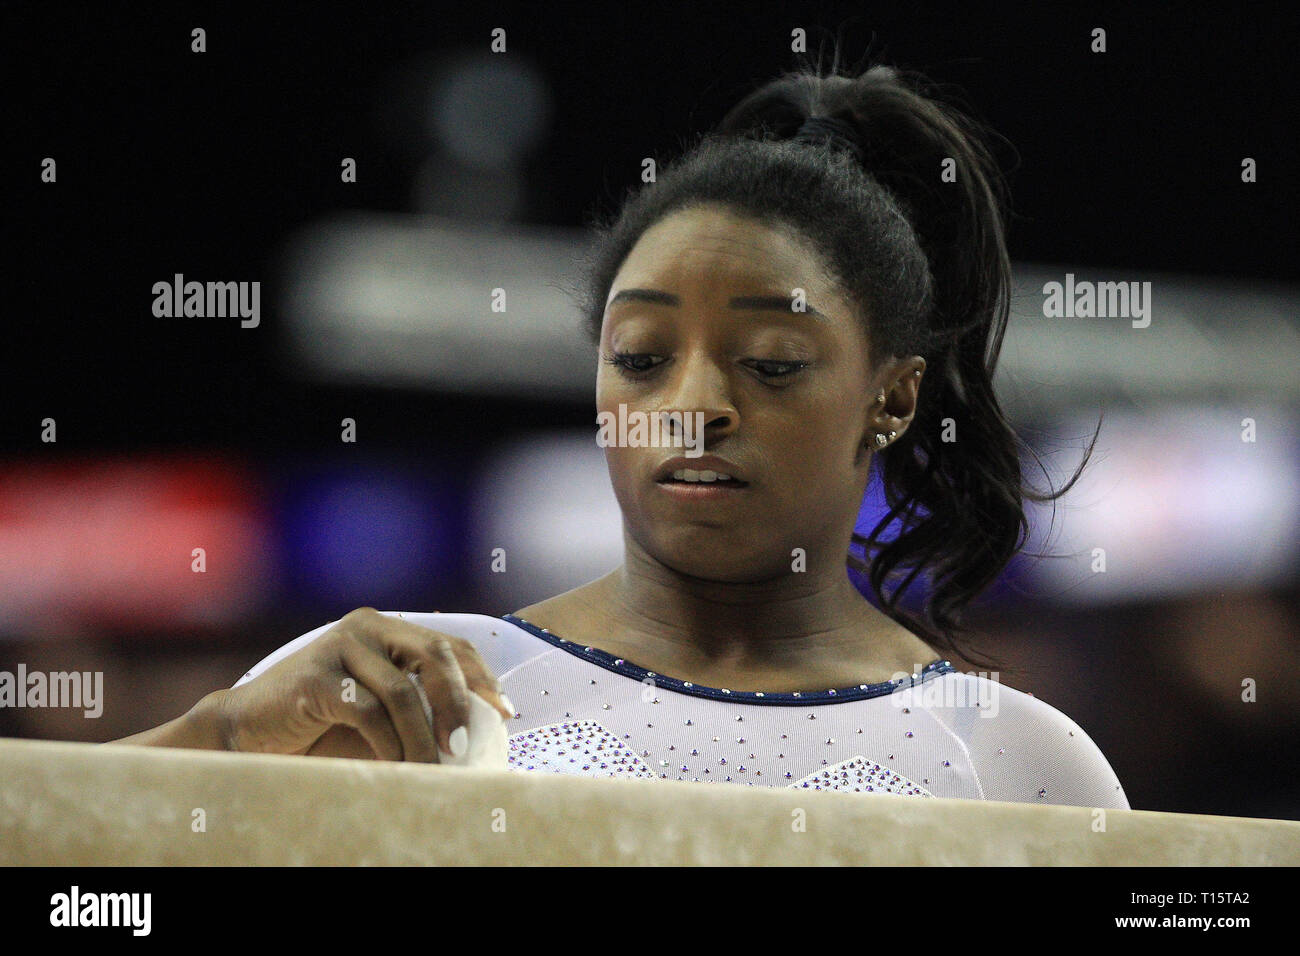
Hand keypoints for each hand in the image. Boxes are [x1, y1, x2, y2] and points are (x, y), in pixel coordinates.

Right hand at [213, 608, 512, 761]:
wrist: (248, 730)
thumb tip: (481, 727)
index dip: (482, 677)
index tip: (506, 711)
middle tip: (464, 746)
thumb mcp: (379, 707)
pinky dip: (388, 744)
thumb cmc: (322, 724)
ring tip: (432, 769)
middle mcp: (366, 627)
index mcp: (387, 628)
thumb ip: (418, 702)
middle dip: (460, 702)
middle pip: (434, 656)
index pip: (449, 645)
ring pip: (403, 692)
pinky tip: (393, 766)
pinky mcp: (315, 677)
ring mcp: (339, 647)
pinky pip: (368, 712)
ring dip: (422, 738)